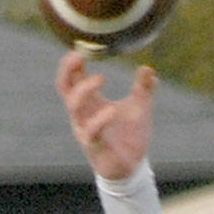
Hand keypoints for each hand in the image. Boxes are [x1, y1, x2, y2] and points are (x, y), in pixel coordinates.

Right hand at [55, 50, 155, 179]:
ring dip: (84, 90)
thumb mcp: (140, 109)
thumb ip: (143, 89)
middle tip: (79, 55)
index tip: (80, 45)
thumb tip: (149, 68)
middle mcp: (82, 114)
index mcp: (90, 102)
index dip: (72, 62)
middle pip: (64, 87)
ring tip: (100, 77)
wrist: (131, 167)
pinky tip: (112, 110)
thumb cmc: (129, 136)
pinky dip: (100, 119)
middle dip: (67, 70)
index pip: (72, 78)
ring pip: (73, 106)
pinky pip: (90, 131)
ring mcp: (85, 129)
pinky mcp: (94, 146)